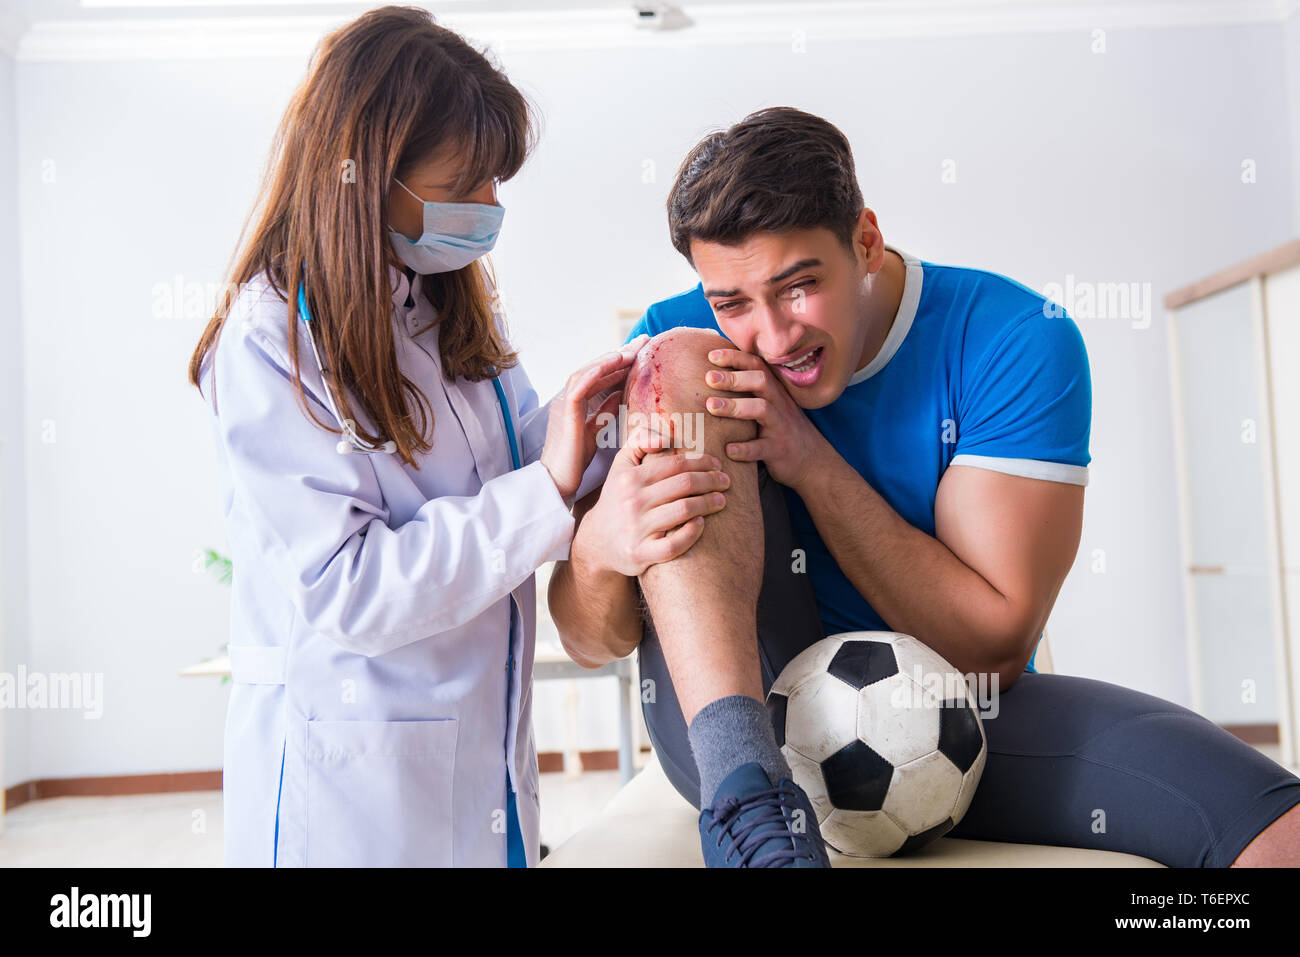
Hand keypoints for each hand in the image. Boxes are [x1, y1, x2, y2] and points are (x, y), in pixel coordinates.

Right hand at [540, 335, 649, 501]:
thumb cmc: (574, 460)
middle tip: (643, 341)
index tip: (643, 350)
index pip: (600, 375)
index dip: (620, 361)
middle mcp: (568, 399)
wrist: (557, 482)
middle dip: (619, 354)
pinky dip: (592, 375)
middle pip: (594, 369)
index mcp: (577, 402)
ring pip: (585, 374)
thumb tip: (621, 395)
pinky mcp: (564, 416)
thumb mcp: (595, 431)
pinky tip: (610, 365)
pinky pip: (577, 390)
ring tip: (629, 352)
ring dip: (607, 361)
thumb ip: (605, 411)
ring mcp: (564, 406)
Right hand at [575, 423, 731, 576]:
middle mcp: (633, 502)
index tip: (717, 464)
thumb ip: (640, 441)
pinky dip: (691, 533)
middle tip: (726, 482)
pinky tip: (702, 524)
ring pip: (684, 511)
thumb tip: (666, 435)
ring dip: (709, 503)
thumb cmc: (618, 499)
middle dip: (711, 481)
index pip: (675, 464)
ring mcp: (636, 529)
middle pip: (684, 485)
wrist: (597, 541)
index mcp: (630, 478)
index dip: (701, 462)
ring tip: (722, 500)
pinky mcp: (640, 554)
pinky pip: (673, 545)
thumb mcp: (621, 466)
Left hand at [702, 347, 831, 489]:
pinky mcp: (778, 450)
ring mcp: (779, 427)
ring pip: (761, 409)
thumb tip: (712, 375)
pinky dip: (744, 449)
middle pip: (760, 381)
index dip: (735, 358)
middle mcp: (778, 404)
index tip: (711, 355)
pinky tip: (727, 449)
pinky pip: (761, 448)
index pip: (756, 365)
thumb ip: (747, 390)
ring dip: (735, 406)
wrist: (812, 460)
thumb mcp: (768, 405)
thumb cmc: (778, 428)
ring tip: (710, 406)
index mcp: (773, 390)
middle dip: (734, 377)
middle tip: (708, 378)